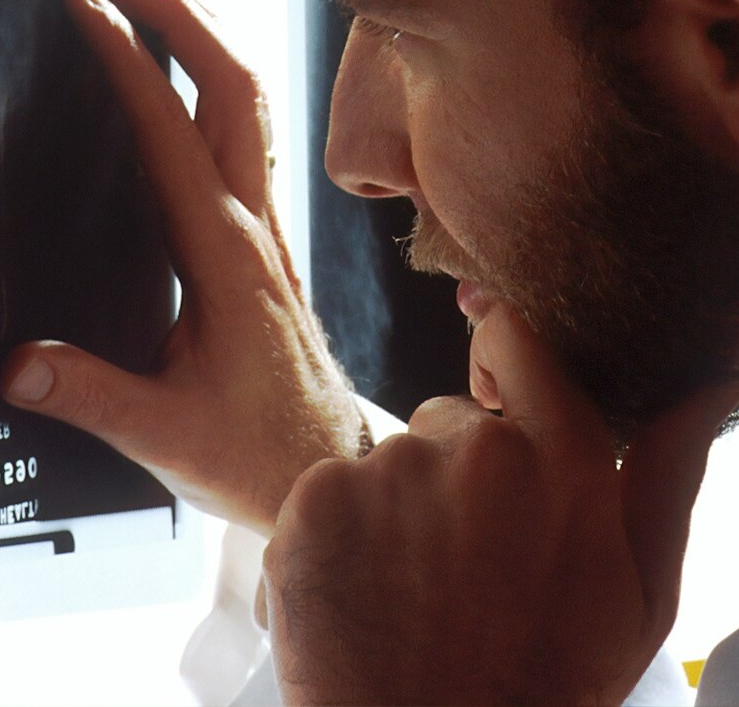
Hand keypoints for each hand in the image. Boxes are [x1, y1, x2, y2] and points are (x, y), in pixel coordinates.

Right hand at [0, 0, 362, 533]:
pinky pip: (248, 130)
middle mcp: (253, 223)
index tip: (85, 2)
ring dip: (209, 28)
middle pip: (233, 84)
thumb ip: (88, 396)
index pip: (171, 130)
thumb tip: (12, 364)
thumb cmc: (256, 451)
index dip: (127, 57)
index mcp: (224, 255)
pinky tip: (194, 66)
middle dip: (180, 11)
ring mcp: (265, 224)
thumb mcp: (165, 436)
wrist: (328, 468)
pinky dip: (219, 74)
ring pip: (250, 97)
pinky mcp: (263, 236)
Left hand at [264, 303, 738, 704]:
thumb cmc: (545, 681)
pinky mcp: (316, 497)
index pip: (519, 342)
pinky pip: (327, 492)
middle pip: (447, 422)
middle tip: (464, 566)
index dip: (500, 357)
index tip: (492, 393)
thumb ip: (668, 472)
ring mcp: (387, 470)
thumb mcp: (639, 592)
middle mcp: (474, 449)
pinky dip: (336, 533)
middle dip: (455, 476)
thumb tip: (708, 378)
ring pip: (387, 464)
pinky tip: (364, 593)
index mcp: (563, 460)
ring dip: (395, 511)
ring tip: (415, 593)